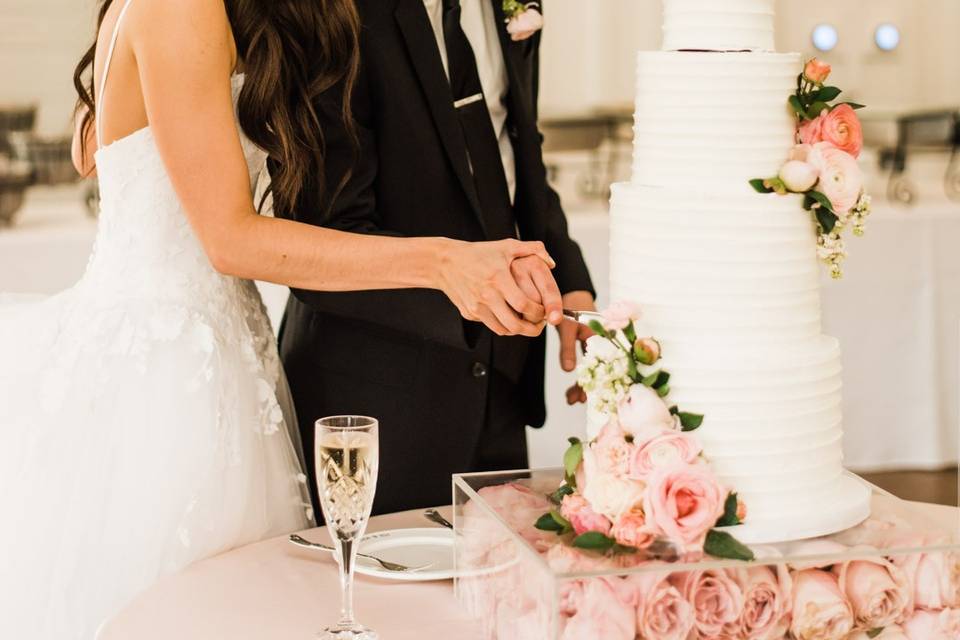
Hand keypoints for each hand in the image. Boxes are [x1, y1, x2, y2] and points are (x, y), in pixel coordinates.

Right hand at [437, 238, 554, 336]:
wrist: (446, 262)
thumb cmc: (478, 253)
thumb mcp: (506, 246)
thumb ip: (532, 249)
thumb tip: (551, 263)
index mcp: (498, 278)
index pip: (523, 304)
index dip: (537, 312)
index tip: (543, 311)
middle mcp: (486, 295)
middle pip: (514, 324)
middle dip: (531, 329)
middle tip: (539, 325)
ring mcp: (476, 306)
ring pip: (503, 329)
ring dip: (518, 330)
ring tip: (526, 322)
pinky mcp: (469, 313)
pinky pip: (491, 326)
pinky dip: (503, 326)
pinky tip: (509, 317)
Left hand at [557, 291, 594, 404]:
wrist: (574, 297)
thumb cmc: (572, 310)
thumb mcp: (567, 329)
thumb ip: (567, 349)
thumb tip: (568, 371)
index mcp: (603, 340)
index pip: (600, 367)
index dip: (592, 382)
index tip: (582, 396)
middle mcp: (605, 345)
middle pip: (599, 371)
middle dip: (587, 387)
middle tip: (574, 400)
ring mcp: (600, 348)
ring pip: (594, 371)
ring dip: (583, 385)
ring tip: (571, 399)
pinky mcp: (593, 349)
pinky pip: (590, 366)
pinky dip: (582, 377)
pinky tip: (573, 390)